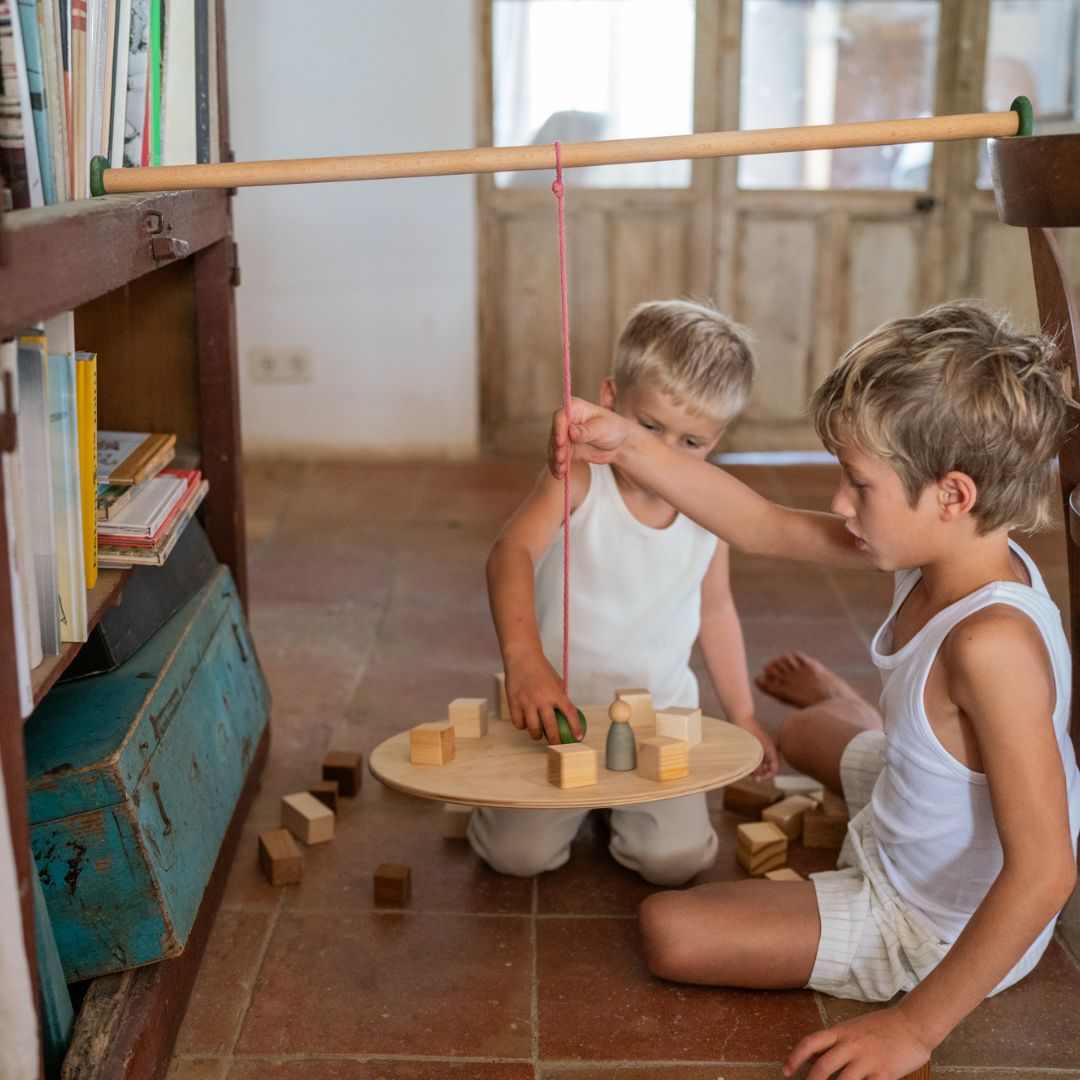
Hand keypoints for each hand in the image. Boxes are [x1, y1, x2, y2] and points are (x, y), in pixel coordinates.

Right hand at [506, 653, 582, 743]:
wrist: (522, 657)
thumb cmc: (541, 669)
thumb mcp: (556, 681)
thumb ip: (560, 697)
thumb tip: (568, 715)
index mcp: (556, 692)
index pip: (570, 713)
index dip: (575, 727)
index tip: (578, 738)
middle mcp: (542, 698)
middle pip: (551, 726)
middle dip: (556, 740)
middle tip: (557, 745)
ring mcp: (527, 701)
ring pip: (533, 728)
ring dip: (537, 736)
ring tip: (539, 735)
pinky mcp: (514, 703)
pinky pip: (519, 723)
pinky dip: (523, 726)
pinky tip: (525, 724)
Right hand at [549, 397, 634, 478]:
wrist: (620, 444)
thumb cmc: (613, 429)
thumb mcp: (602, 428)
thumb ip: (586, 431)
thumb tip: (571, 431)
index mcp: (575, 408)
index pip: (560, 417)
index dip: (558, 429)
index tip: (560, 442)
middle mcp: (567, 421)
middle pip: (555, 434)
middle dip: (557, 448)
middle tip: (561, 459)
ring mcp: (565, 436)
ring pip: (554, 448)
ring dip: (556, 460)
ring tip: (561, 471)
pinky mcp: (567, 449)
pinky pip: (558, 458)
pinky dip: (558, 467)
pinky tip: (560, 475)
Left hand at [742, 719, 779, 779]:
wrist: (741, 718)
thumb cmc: (747, 733)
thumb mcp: (752, 752)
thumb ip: (756, 766)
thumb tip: (758, 778)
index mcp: (772, 750)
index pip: (775, 768)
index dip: (767, 775)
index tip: (757, 778)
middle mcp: (770, 749)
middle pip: (769, 767)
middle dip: (760, 772)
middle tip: (749, 773)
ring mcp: (764, 747)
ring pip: (763, 763)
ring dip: (756, 767)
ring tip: (746, 766)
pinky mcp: (758, 745)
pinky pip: (758, 757)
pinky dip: (753, 761)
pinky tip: (745, 760)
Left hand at [784, 1006, 933, 1079]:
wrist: (912, 1024)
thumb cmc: (882, 1027)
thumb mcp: (852, 1028)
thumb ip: (833, 1042)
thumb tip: (810, 1057)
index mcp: (841, 1031)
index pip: (810, 1043)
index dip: (794, 1057)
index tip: (786, 1071)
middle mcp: (851, 1044)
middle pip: (822, 1067)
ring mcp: (867, 1060)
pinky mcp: (884, 1073)